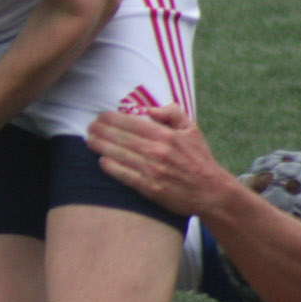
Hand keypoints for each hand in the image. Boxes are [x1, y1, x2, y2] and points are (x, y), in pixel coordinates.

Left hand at [84, 102, 231, 216]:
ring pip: (120, 155)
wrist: (210, 191)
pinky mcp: (150, 188)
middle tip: (90, 127)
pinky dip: (112, 168)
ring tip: (90, 140)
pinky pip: (125, 175)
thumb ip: (172, 113)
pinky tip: (102, 161)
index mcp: (166, 136)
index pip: (133, 124)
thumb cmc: (199, 158)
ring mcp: (152, 171)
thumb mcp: (191, 130)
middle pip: (122, 138)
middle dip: (102, 131)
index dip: (113, 119)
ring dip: (102, 147)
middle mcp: (157, 152)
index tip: (101, 116)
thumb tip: (149, 110)